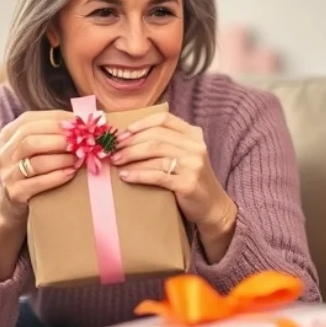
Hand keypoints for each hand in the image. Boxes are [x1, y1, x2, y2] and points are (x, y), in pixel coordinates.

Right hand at [0, 110, 78, 225]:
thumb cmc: (31, 169)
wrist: (13, 204)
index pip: (28, 120)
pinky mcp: (15, 192)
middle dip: (59, 138)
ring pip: (35, 161)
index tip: (78, 122)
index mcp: (6, 135)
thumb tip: (80, 120)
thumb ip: (49, 132)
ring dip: (61, 158)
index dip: (55, 119)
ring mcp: (7, 174)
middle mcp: (3, 153)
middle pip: (29, 139)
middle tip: (81, 140)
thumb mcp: (33, 148)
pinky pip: (38, 182)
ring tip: (79, 157)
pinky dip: (57, 176)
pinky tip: (71, 173)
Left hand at [110, 113, 234, 236]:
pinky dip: (138, 174)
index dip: (141, 123)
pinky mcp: (187, 183)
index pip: (164, 120)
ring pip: (155, 153)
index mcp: (193, 135)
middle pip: (156, 137)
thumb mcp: (185, 155)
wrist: (212, 207)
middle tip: (113, 149)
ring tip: (116, 162)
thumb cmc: (191, 179)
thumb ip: (167, 143)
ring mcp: (193, 165)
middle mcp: (195, 147)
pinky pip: (157, 175)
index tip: (123, 132)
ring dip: (131, 157)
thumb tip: (127, 137)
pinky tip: (125, 176)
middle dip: (130, 142)